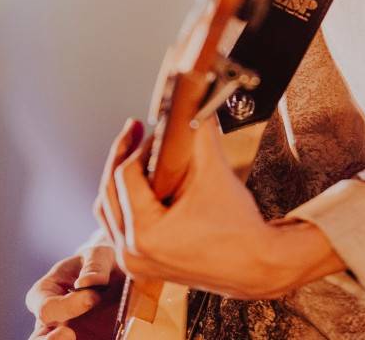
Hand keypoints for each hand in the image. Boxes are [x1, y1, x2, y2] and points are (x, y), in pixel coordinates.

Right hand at [25, 247, 123, 339]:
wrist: (117, 276)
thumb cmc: (101, 262)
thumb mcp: (100, 254)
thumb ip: (95, 265)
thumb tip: (85, 283)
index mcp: (45, 293)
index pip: (47, 308)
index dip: (68, 306)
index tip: (93, 297)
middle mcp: (50, 321)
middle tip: (70, 335)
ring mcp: (65, 336)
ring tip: (76, 339)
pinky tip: (108, 338)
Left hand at [95, 116, 343, 299]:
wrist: (257, 264)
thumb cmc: (238, 227)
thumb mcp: (215, 171)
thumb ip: (200, 130)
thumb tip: (193, 99)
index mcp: (144, 234)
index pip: (125, 176)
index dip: (139, 148)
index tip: (156, 134)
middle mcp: (131, 253)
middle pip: (109, 191)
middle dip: (121, 155)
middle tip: (132, 130)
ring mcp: (133, 263)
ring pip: (108, 210)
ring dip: (118, 179)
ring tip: (134, 151)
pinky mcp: (141, 265)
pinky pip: (118, 227)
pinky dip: (124, 201)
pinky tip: (140, 181)